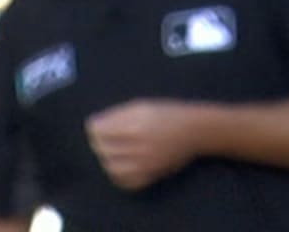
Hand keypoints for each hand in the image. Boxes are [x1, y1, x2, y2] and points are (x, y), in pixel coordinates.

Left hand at [87, 99, 205, 190]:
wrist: (195, 131)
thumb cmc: (167, 114)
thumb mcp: (142, 106)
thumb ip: (116, 114)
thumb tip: (93, 124)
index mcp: (135, 125)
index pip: (98, 130)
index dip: (94, 126)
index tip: (96, 124)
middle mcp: (138, 147)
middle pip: (102, 148)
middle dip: (98, 140)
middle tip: (104, 135)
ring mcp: (144, 164)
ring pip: (110, 166)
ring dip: (106, 157)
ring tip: (111, 149)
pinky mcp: (149, 176)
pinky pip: (123, 181)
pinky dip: (117, 174)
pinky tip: (120, 164)